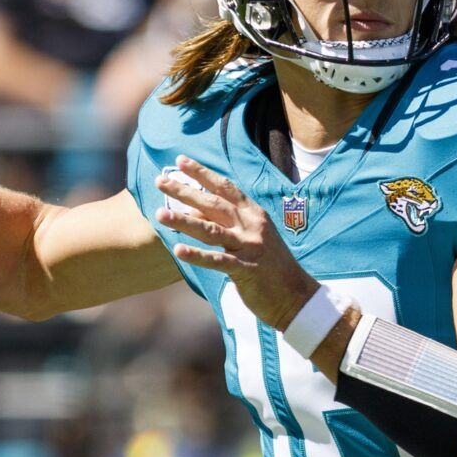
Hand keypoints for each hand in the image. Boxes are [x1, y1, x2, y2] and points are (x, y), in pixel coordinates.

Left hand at [156, 156, 315, 329]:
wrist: (297, 296)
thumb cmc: (271, 265)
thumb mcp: (255, 236)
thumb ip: (230, 222)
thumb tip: (196, 211)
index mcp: (254, 214)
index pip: (225, 187)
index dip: (202, 173)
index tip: (180, 161)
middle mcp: (252, 226)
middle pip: (213, 203)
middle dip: (185, 191)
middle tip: (160, 181)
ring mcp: (249, 247)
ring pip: (211, 230)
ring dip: (184, 221)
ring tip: (159, 214)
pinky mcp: (246, 270)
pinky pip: (217, 261)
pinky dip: (198, 255)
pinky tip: (178, 251)